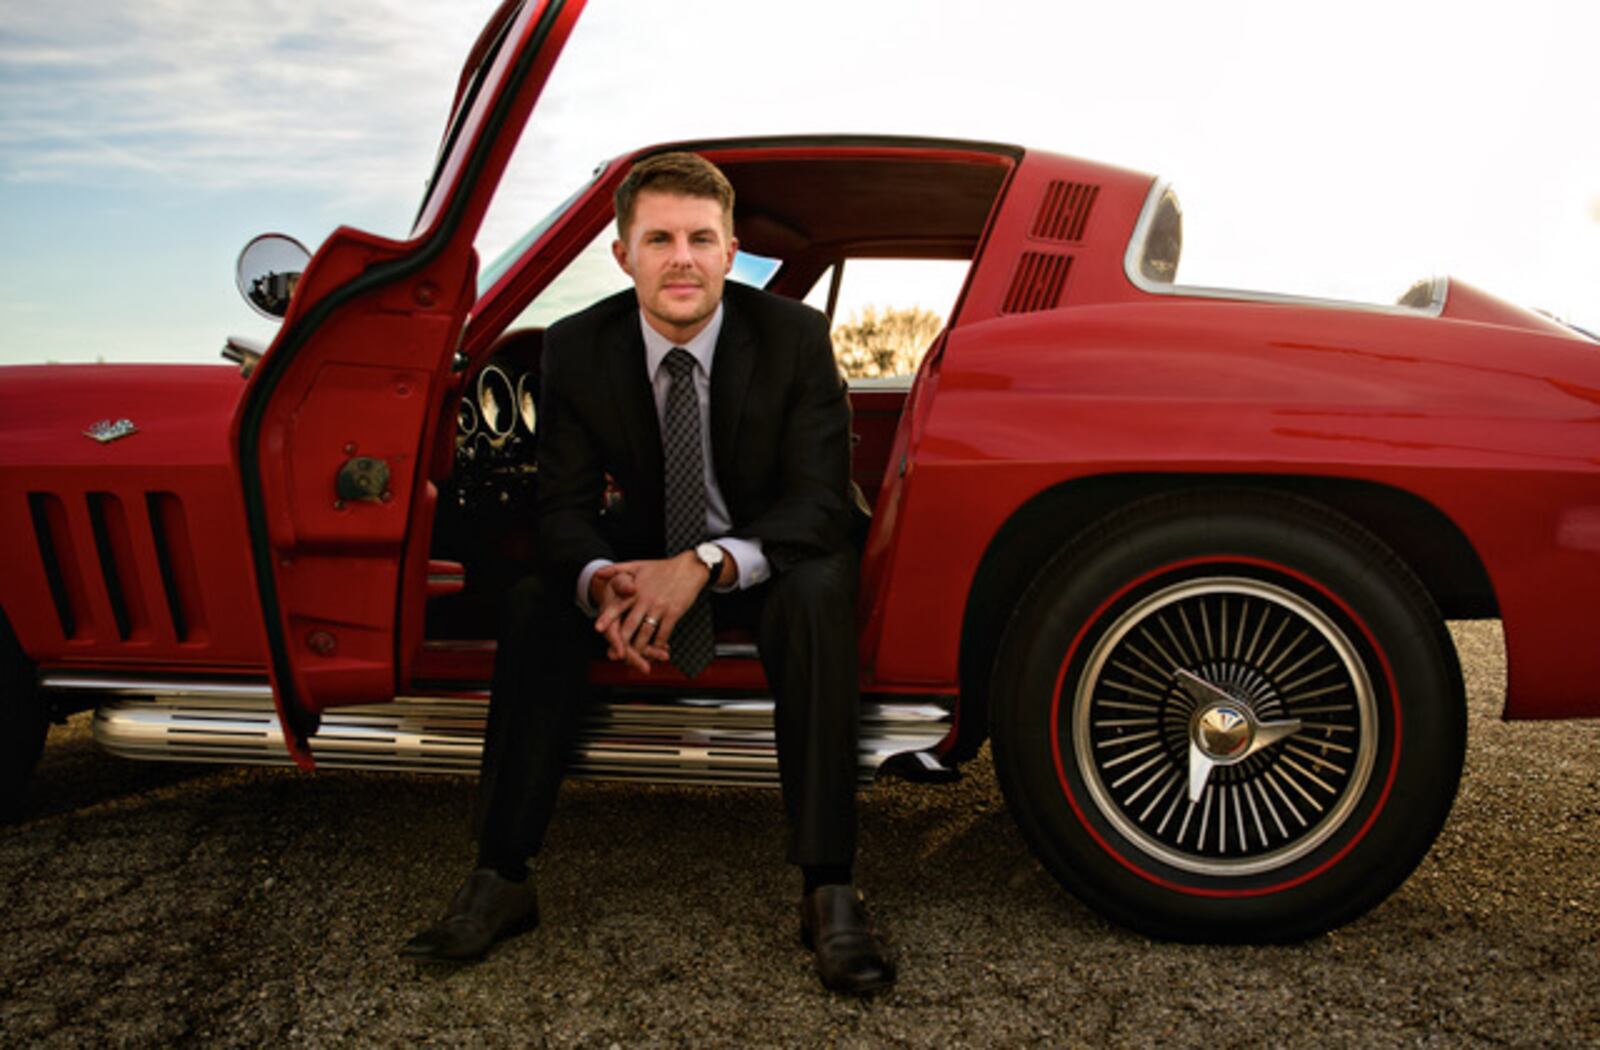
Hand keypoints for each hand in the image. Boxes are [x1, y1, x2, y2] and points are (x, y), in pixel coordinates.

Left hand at [595, 551, 711, 670]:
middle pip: (630, 625)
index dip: (607, 618)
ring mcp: (660, 607)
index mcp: (635, 589)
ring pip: (646, 632)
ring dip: (640, 648)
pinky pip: (664, 632)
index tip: (598, 629)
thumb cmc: (662, 568)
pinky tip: (655, 651)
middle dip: (622, 642)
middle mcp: (645, 599)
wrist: (689, 568)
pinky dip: (658, 644)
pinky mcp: (674, 612)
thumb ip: (616, 570)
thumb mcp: (638, 565)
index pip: (618, 605)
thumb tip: (597, 574)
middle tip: (614, 655)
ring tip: (634, 658)